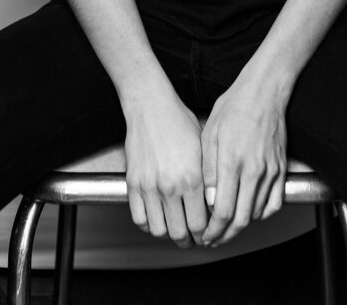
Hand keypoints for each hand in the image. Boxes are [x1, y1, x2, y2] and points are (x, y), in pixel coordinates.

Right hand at [123, 88, 208, 248]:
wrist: (151, 106)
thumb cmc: (179, 121)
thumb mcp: (204, 148)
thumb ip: (208, 179)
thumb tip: (214, 204)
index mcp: (192, 178)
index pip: (200, 224)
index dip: (205, 234)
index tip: (207, 235)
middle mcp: (170, 186)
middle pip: (180, 233)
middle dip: (189, 240)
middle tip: (192, 238)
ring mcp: (149, 186)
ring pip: (158, 230)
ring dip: (168, 233)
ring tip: (175, 227)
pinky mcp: (133, 183)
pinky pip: (139, 218)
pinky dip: (148, 224)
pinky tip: (157, 217)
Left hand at [200, 80, 287, 246]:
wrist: (265, 91)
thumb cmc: (235, 106)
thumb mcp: (210, 133)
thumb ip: (208, 169)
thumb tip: (207, 199)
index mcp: (233, 161)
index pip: (223, 210)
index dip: (212, 229)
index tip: (204, 234)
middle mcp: (254, 170)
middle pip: (241, 219)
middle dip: (224, 235)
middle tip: (212, 239)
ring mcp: (271, 171)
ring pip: (257, 214)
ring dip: (240, 226)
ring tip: (226, 228)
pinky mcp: (281, 169)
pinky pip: (273, 204)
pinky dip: (260, 214)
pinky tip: (248, 211)